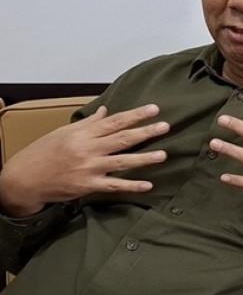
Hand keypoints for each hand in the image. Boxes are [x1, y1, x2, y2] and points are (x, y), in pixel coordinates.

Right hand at [0, 104, 168, 217]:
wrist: (24, 179)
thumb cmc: (44, 152)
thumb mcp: (64, 132)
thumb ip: (89, 123)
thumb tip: (106, 110)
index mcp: (83, 133)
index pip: (115, 121)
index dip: (136, 114)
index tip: (154, 109)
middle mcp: (88, 149)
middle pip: (122, 138)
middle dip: (145, 132)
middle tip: (166, 126)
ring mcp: (89, 168)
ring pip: (122, 161)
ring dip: (144, 159)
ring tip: (163, 155)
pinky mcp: (88, 186)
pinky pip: (114, 186)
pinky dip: (131, 185)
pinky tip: (148, 185)